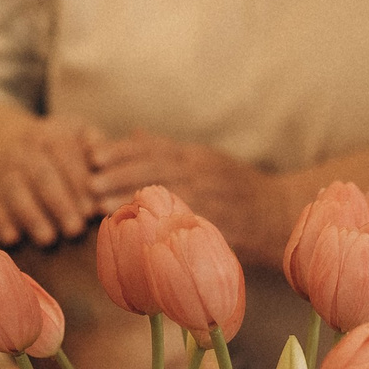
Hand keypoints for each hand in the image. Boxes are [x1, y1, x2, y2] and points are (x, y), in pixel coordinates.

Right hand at [0, 114, 105, 246]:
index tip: (93, 209)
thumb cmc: (57, 149)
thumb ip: (94, 142)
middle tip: (76, 229)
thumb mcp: (74, 133)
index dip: (79, 183)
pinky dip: (1, 223)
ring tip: (48, 239)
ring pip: (16, 194)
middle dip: (60, 204)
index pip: (65, 156)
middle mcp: (23, 153)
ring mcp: (3, 174)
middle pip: (42, 177)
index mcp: (49, 136)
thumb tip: (106, 153)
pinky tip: (14, 238)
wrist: (3, 146)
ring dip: (32, 217)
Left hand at [88, 134, 278, 251]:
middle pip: (155, 170)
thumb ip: (168, 149)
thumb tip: (132, 134)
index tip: (93, 156)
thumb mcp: (206, 159)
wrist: (279, 214)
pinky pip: (185, 227)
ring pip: (166, 197)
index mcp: (197, 157)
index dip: (121, 151)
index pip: (153, 149)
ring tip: (101, 207)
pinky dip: (159, 229)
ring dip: (132, 201)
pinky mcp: (218, 227)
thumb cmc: (237, 187)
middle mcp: (203, 175)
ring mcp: (212, 201)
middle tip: (89, 183)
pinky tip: (134, 234)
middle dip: (119, 175)